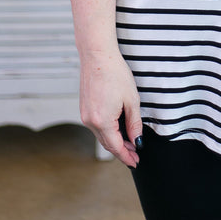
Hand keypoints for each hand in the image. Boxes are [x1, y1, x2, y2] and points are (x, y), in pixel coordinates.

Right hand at [79, 50, 142, 166]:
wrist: (97, 56)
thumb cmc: (115, 74)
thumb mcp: (131, 100)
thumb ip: (134, 123)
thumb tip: (136, 141)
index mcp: (102, 121)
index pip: (116, 147)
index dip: (127, 156)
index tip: (135, 162)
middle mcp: (90, 121)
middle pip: (107, 144)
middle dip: (122, 151)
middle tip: (135, 156)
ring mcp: (85, 115)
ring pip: (101, 136)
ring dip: (115, 141)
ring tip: (129, 143)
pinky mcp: (84, 109)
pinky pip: (97, 126)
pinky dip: (107, 131)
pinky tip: (118, 130)